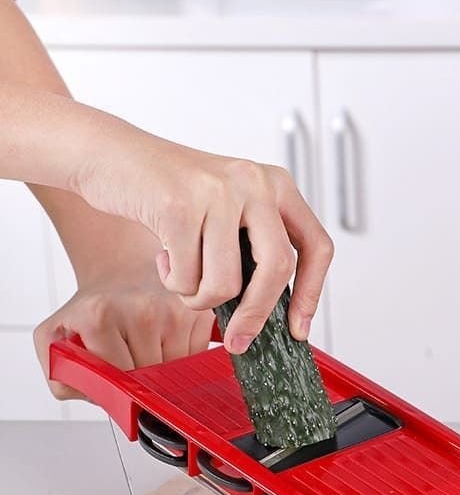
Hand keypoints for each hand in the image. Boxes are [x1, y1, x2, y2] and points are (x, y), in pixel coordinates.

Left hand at [33, 258, 214, 400]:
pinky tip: (167, 340)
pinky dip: (184, 357)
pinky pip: (196, 357)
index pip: (120, 379)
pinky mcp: (197, 312)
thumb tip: (100, 398)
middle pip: (151, 377)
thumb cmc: (95, 310)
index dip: (118, 387)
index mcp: (100, 316)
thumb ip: (60, 377)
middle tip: (130, 359)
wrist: (122, 272)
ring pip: (177, 371)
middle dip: (142, 378)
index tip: (116, 379)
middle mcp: (141, 309)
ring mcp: (174, 310)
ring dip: (165, 370)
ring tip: (148, 348)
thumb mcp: (55, 338)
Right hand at [76, 133, 333, 353]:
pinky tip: (162, 256)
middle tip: (238, 341)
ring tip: (182, 273)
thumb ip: (256, 247)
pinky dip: (172, 281)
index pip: (317, 247)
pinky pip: (187, 277)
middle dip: (256, 314)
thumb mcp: (230, 210)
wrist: (108, 154)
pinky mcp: (179, 205)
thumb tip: (273, 314)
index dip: (311, 294)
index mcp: (277, 185)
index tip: (297, 329)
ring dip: (199, 297)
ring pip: (226, 282)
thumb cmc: (170, 194)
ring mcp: (219, 191)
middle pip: (278, 269)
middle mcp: (255, 183)